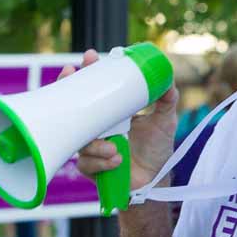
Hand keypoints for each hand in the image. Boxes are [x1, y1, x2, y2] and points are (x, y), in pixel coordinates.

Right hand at [65, 48, 178, 189]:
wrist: (155, 179)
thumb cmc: (156, 148)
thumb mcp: (164, 121)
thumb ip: (166, 101)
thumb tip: (168, 80)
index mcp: (111, 112)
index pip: (95, 89)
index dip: (89, 72)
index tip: (91, 57)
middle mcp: (97, 127)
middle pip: (73, 106)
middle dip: (68, 90)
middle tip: (72, 76)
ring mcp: (90, 146)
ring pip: (80, 139)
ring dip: (96, 143)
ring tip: (116, 147)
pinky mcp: (90, 167)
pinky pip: (86, 162)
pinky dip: (102, 161)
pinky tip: (117, 160)